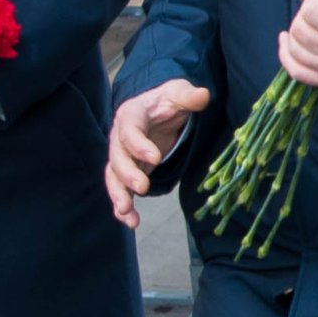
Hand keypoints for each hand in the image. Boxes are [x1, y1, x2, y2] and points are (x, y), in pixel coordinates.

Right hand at [104, 77, 210, 221]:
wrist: (158, 110)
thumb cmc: (167, 101)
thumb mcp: (179, 93)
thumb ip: (188, 96)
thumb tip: (204, 95)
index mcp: (131, 115)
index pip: (129, 130)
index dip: (139, 145)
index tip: (155, 158)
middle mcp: (120, 137)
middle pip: (117, 157)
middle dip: (127, 173)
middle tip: (142, 187)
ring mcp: (122, 156)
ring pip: (113, 177)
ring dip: (118, 195)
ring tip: (127, 212)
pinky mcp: (127, 172)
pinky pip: (120, 190)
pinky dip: (123, 207)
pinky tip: (131, 222)